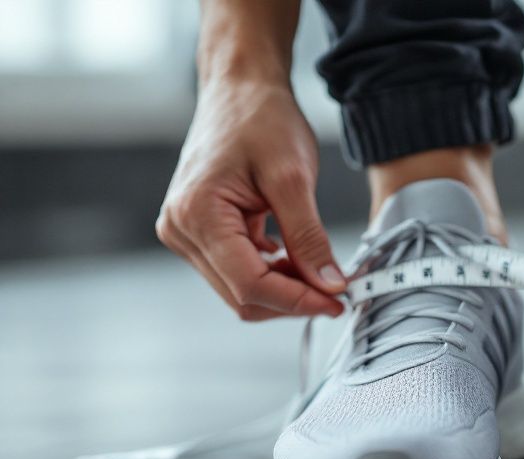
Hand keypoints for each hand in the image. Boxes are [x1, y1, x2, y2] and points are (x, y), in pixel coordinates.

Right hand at [157, 79, 345, 320]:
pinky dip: (273, 273)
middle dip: (293, 299)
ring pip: (241, 289)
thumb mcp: (294, 178)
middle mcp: (181, 230)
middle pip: (243, 295)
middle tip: (338, 290)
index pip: (250, 285)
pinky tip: (299, 258)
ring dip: (284, 289)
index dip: (298, 301)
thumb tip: (329, 285)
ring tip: (322, 270)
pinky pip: (238, 271)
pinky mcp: (199, 232)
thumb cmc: (262, 118)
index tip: (339, 302)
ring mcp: (186, 233)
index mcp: (197, 215)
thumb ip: (310, 237)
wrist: (241, 88)